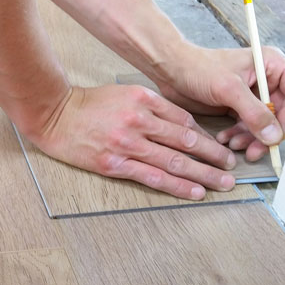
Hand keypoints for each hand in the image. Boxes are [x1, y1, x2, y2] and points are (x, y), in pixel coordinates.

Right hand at [29, 85, 236, 199]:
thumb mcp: (124, 93)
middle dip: (213, 156)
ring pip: (174, 161)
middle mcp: (138, 121)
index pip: (184, 120)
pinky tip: (194, 192)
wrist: (54, 115)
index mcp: (143, 100)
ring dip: (203, 174)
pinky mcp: (114, 164)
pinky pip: (153, 177)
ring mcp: (127, 144)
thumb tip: (183, 126)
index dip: (206, 136)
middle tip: (231, 167)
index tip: (219, 147)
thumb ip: (152, 106)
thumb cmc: (88, 104)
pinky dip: (177, 186)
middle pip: (185, 141)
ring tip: (222, 183)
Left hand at [150, 46, 284, 160]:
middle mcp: (267, 80)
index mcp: (273, 65)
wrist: (171, 70)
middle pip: (282, 114)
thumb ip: (254, 112)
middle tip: (254, 150)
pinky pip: (247, 127)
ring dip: (251, 138)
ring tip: (233, 144)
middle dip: (267, 134)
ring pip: (264, 124)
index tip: (276, 135)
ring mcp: (253, 95)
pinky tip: (225, 139)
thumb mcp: (229, 89)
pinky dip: (239, 136)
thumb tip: (274, 136)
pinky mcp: (238, 106)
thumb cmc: (198, 68)